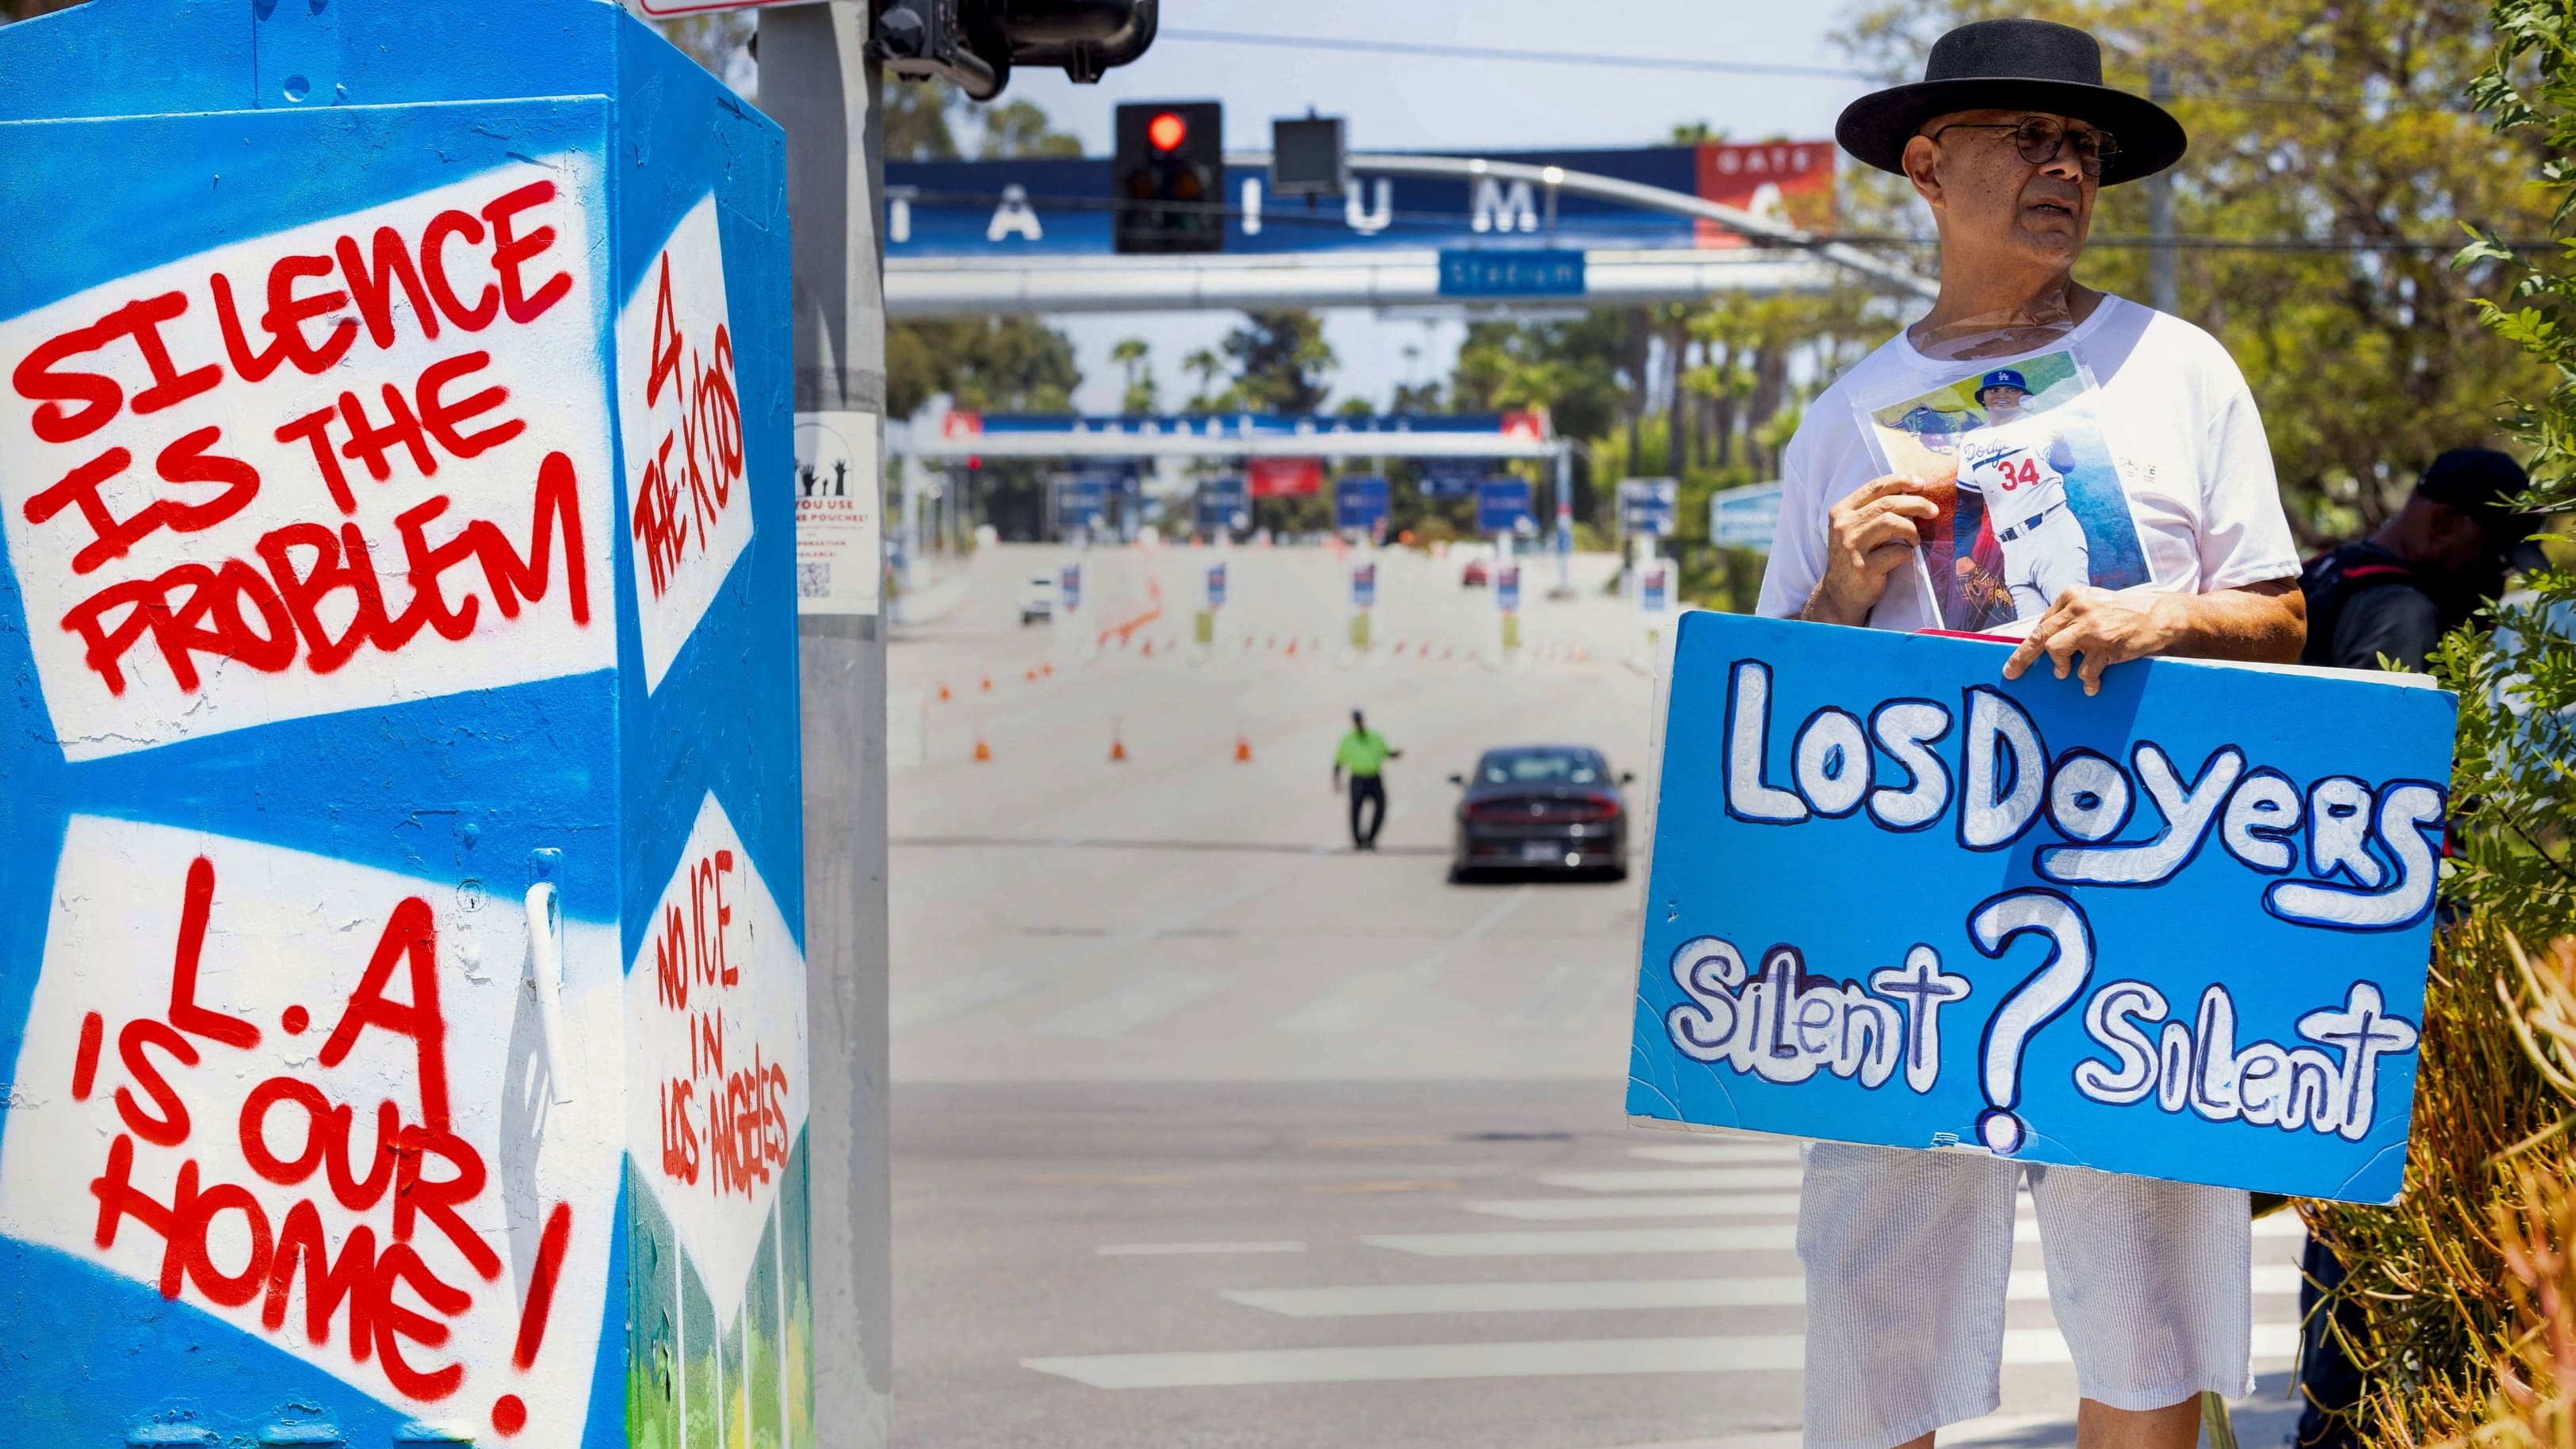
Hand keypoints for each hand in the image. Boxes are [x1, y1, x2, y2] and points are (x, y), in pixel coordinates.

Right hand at [1800, 476, 1942, 625]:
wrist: (1840, 593)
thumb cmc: (1855, 556)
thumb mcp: (1855, 528)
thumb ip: (1873, 511)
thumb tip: (1910, 493)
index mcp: (1842, 511)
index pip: (1874, 487)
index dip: (1900, 481)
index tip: (1920, 484)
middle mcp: (1844, 526)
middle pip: (1887, 503)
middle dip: (1916, 504)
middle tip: (1933, 511)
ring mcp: (1853, 547)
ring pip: (1891, 522)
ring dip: (1911, 530)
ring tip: (1915, 540)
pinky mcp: (1864, 567)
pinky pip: (1896, 552)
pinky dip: (1908, 553)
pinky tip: (1908, 557)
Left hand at [2001, 587, 2185, 694]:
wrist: (2158, 615)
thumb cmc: (2121, 612)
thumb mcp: (2091, 605)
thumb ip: (2068, 619)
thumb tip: (2041, 642)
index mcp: (2071, 597)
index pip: (2042, 624)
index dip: (2027, 645)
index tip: (2015, 661)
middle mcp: (2078, 609)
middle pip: (2040, 637)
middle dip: (2022, 658)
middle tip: (2012, 673)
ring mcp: (2091, 628)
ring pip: (2056, 651)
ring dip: (2061, 667)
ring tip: (2067, 673)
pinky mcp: (2105, 646)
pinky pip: (2084, 670)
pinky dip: (2087, 680)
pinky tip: (2092, 686)